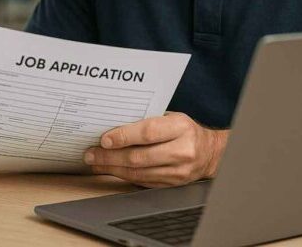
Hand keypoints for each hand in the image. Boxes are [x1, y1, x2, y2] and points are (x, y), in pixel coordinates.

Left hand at [84, 112, 227, 187]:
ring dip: (112, 168)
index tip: (104, 139)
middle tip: (91, 154)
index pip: (148, 132)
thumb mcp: (171, 117)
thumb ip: (146, 119)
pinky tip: (111, 170)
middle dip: (110, 156)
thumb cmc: (184, 130)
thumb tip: (112, 123)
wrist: (210, 152)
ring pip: (138, 172)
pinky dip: (123, 176)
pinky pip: (143, 181)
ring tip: (95, 163)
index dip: (124, 136)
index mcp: (181, 127)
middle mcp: (182, 150)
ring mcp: (178, 171)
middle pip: (139, 156)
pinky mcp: (172, 185)